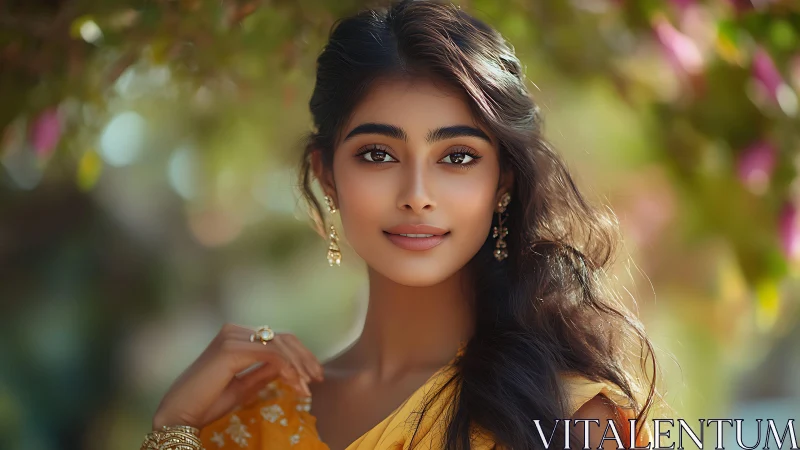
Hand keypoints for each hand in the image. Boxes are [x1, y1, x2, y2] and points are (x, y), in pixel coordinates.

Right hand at [152, 324, 323, 430]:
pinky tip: (295, 384)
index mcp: (236, 336)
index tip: (314, 376)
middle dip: (305, 358)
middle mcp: (234, 331)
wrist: (180, 414)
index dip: (300, 354)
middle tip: (318, 379)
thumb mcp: (244, 386)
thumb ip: (264, 372)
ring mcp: (232, 337)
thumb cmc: (207, 402)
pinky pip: (271, 355)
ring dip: (298, 367)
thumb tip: (288, 367)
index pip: (277, 338)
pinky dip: (287, 369)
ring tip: (306, 388)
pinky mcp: (231, 349)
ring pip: (280, 344)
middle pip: (283, 337)